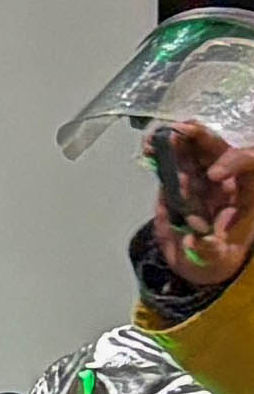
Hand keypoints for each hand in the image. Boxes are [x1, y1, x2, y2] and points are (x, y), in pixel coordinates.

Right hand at [165, 124, 253, 288]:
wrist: (199, 261)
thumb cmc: (217, 256)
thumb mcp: (218, 258)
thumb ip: (211, 250)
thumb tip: (199, 241)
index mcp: (247, 191)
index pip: (249, 164)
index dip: (235, 162)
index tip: (214, 175)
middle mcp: (226, 179)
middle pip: (219, 147)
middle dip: (201, 137)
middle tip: (180, 132)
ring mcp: (201, 177)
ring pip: (193, 148)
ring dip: (176, 139)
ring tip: (157, 138)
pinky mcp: (179, 179)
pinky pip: (172, 159)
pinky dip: (160, 149)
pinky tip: (149, 144)